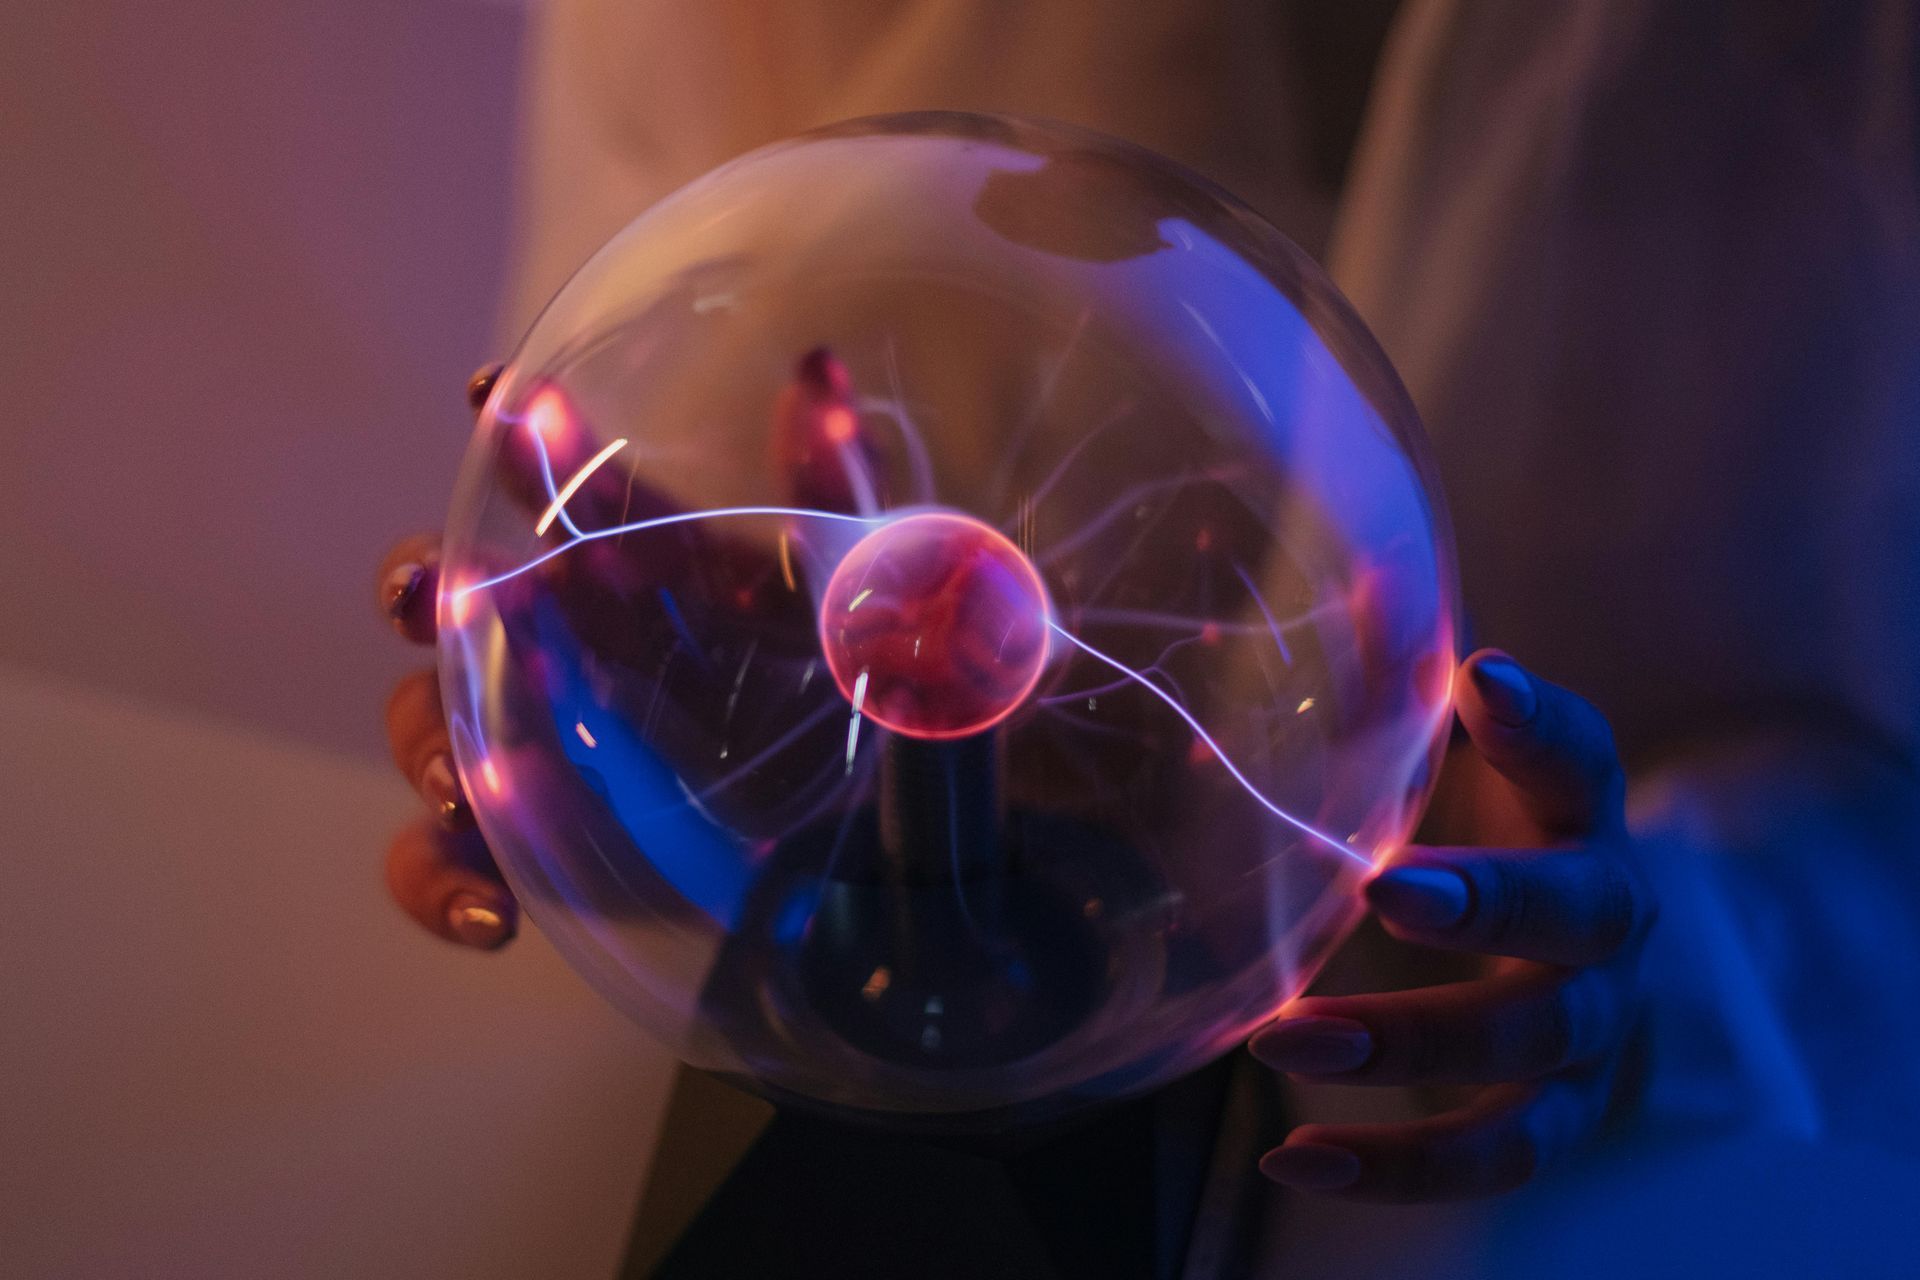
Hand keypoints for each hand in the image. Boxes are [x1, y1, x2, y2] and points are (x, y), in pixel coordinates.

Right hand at [377, 355, 880, 949]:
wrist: (875, 851)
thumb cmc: (850, 710)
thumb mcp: (854, 608)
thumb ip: (834, 499)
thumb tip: (817, 371)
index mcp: (639, 573)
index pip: (563, 491)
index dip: (524, 439)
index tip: (496, 393)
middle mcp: (569, 647)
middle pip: (453, 596)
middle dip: (420, 583)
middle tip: (434, 597)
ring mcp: (536, 747)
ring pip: (425, 724)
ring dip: (426, 742)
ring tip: (468, 783)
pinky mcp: (530, 849)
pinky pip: (434, 860)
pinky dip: (440, 883)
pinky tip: (497, 915)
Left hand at [1248, 650, 1656, 1200]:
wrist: (1569, 949)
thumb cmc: (1483, 825)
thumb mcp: (1445, 753)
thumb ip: (1401, 681)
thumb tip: (1357, 579)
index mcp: (1579, 810)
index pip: (1580, 755)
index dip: (1536, 722)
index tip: (1479, 677)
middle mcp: (1609, 918)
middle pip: (1573, 915)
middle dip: (1484, 904)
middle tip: (1380, 891)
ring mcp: (1594, 1024)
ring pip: (1531, 1047)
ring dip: (1411, 1045)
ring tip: (1287, 1040)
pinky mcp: (1563, 1110)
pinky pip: (1500, 1153)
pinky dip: (1399, 1163)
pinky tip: (1295, 1155)